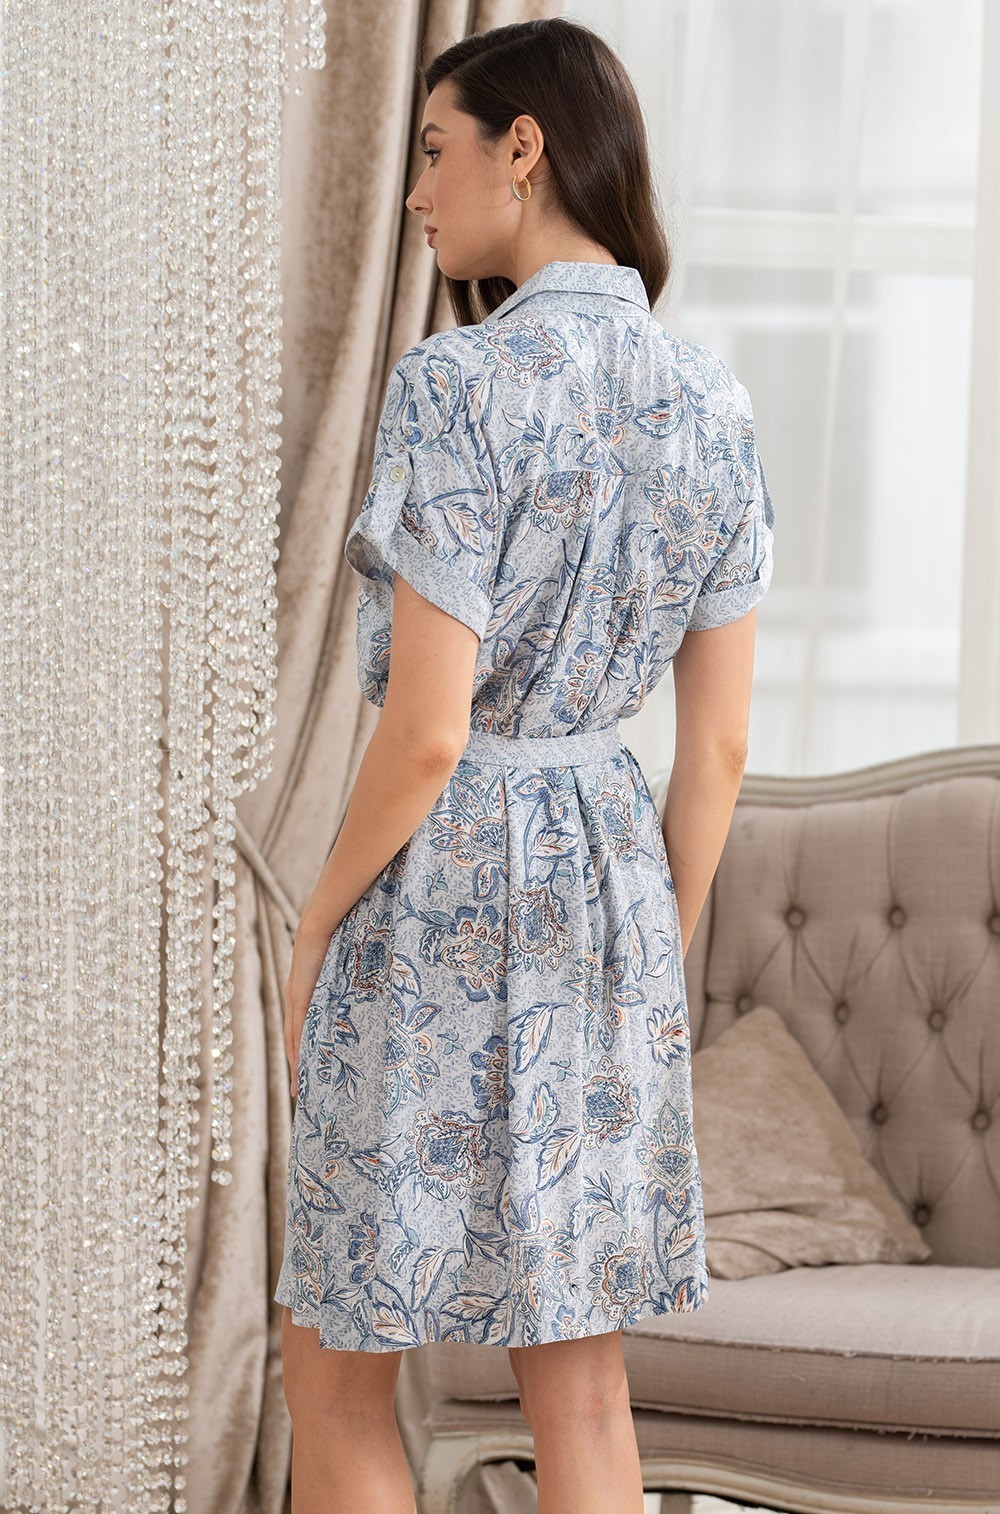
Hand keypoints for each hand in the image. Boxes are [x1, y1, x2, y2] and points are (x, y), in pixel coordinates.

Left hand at [283, 918, 336, 1099]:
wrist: (320, 923)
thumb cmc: (335, 940)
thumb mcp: (340, 970)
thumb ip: (346, 984)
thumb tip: (365, 991)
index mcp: (303, 995)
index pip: (300, 1031)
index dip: (302, 1054)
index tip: (305, 1074)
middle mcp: (294, 1000)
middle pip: (292, 1042)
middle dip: (295, 1069)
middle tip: (298, 1093)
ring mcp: (294, 999)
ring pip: (292, 1041)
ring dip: (295, 1066)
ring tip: (298, 1089)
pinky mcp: (298, 996)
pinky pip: (298, 1029)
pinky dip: (299, 1049)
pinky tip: (302, 1066)